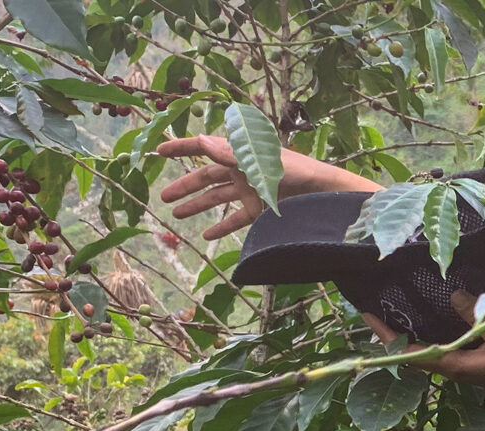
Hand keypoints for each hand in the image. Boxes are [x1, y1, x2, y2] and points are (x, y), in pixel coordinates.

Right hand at [157, 136, 381, 239]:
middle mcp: (243, 170)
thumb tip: (201, 140)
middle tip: (163, 196)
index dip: (181, 148)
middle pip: (207, 177)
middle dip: (185, 185)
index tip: (158, 151)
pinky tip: (206, 236)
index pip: (205, 147)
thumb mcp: (259, 162)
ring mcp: (252, 190)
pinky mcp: (262, 210)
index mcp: (240, 153)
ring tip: (176, 216)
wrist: (327, 194)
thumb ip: (230, 154)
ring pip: (218, 198)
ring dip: (198, 206)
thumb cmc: (298, 173)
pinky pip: (237, 218)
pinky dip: (222, 226)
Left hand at [362, 292, 484, 409]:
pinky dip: (426, 333)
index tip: (368, 317)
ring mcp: (457, 365)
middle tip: (375, 309)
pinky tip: (427, 318)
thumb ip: (478, 318)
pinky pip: (438, 346)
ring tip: (394, 310)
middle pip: (410, 352)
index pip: (409, 352)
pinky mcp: (466, 360)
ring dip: (407, 334)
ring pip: (423, 350)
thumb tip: (454, 295)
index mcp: (450, 364)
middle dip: (391, 334)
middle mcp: (448, 367)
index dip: (386, 336)